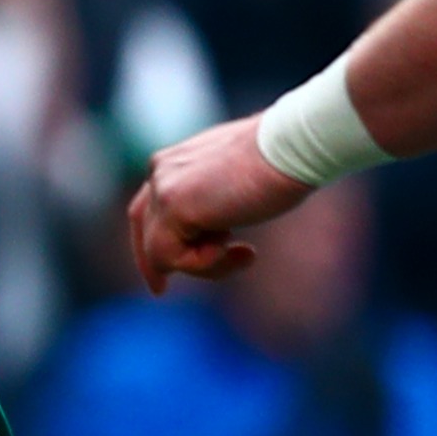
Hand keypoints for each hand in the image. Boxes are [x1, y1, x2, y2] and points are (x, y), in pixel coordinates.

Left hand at [124, 114, 313, 293]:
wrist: (293, 144)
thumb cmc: (283, 162)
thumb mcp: (240, 183)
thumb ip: (216, 201)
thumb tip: (214, 230)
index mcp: (175, 162)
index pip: (147, 206)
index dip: (149, 239)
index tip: (161, 271)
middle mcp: (161, 170)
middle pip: (143, 227)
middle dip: (152, 262)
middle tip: (159, 291)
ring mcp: (162, 187)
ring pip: (159, 251)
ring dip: (204, 266)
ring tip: (246, 253)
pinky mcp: (173, 205)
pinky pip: (170, 257)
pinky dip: (205, 264)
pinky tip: (242, 249)